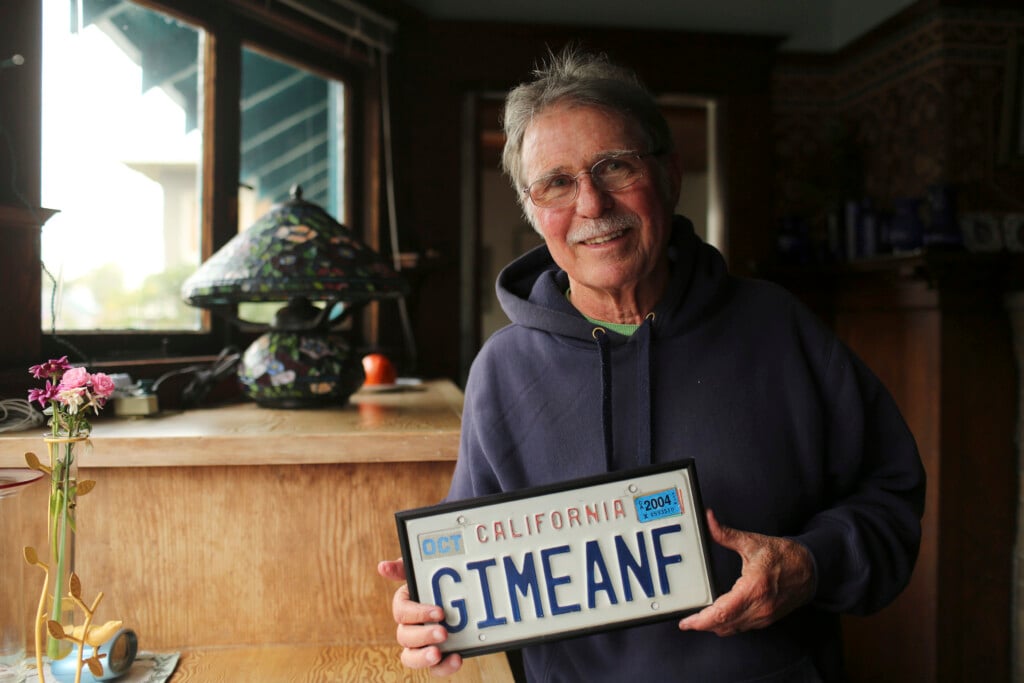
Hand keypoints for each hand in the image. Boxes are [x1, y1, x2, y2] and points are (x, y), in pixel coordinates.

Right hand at [377, 558, 463, 675]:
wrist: (462, 598)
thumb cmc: (437, 582)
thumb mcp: (423, 571)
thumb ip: (405, 567)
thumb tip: (383, 567)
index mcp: (405, 606)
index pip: (401, 612)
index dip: (418, 613)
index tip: (440, 612)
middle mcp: (409, 628)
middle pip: (405, 636)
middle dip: (423, 635)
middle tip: (443, 632)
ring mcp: (421, 645)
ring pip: (411, 657)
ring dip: (422, 657)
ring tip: (438, 653)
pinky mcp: (437, 658)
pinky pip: (434, 669)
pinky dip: (444, 667)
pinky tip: (457, 658)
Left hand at [678, 509, 814, 636]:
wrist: (811, 569)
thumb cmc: (784, 556)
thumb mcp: (753, 542)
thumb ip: (726, 534)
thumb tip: (709, 520)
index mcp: (754, 588)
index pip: (722, 612)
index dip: (702, 620)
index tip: (687, 622)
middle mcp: (759, 606)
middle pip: (724, 625)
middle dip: (703, 625)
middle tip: (687, 622)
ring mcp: (764, 616)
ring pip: (733, 629)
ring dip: (715, 627)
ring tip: (699, 620)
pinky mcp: (767, 619)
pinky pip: (743, 627)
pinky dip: (728, 625)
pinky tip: (719, 618)